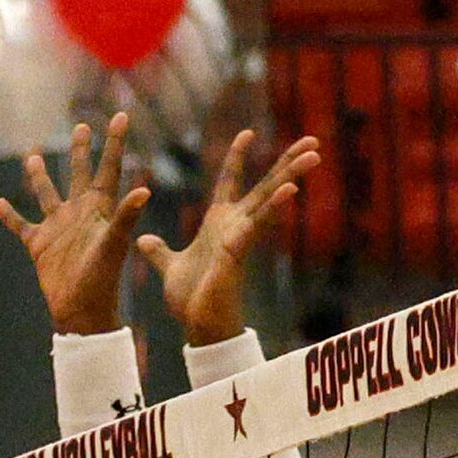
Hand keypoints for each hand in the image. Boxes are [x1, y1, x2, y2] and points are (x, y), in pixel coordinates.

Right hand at [0, 114, 151, 336]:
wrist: (81, 310)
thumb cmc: (102, 280)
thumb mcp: (114, 245)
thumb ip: (125, 216)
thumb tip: (145, 190)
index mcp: (99, 209)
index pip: (108, 168)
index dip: (114, 143)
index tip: (120, 116)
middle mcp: (78, 213)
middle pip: (80, 173)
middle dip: (81, 151)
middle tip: (82, 126)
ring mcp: (58, 228)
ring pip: (47, 194)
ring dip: (40, 177)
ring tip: (33, 156)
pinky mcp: (39, 246)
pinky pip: (21, 226)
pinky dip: (10, 215)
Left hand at [137, 130, 320, 346]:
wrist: (197, 324)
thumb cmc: (190, 299)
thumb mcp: (170, 266)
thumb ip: (159, 251)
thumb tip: (143, 240)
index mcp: (219, 224)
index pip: (229, 181)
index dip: (237, 158)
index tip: (247, 133)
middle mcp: (234, 225)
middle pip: (264, 185)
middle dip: (287, 161)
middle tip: (313, 139)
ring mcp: (240, 237)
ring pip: (269, 199)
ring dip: (291, 175)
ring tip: (314, 153)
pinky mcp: (239, 251)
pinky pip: (259, 224)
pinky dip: (274, 207)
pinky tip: (290, 188)